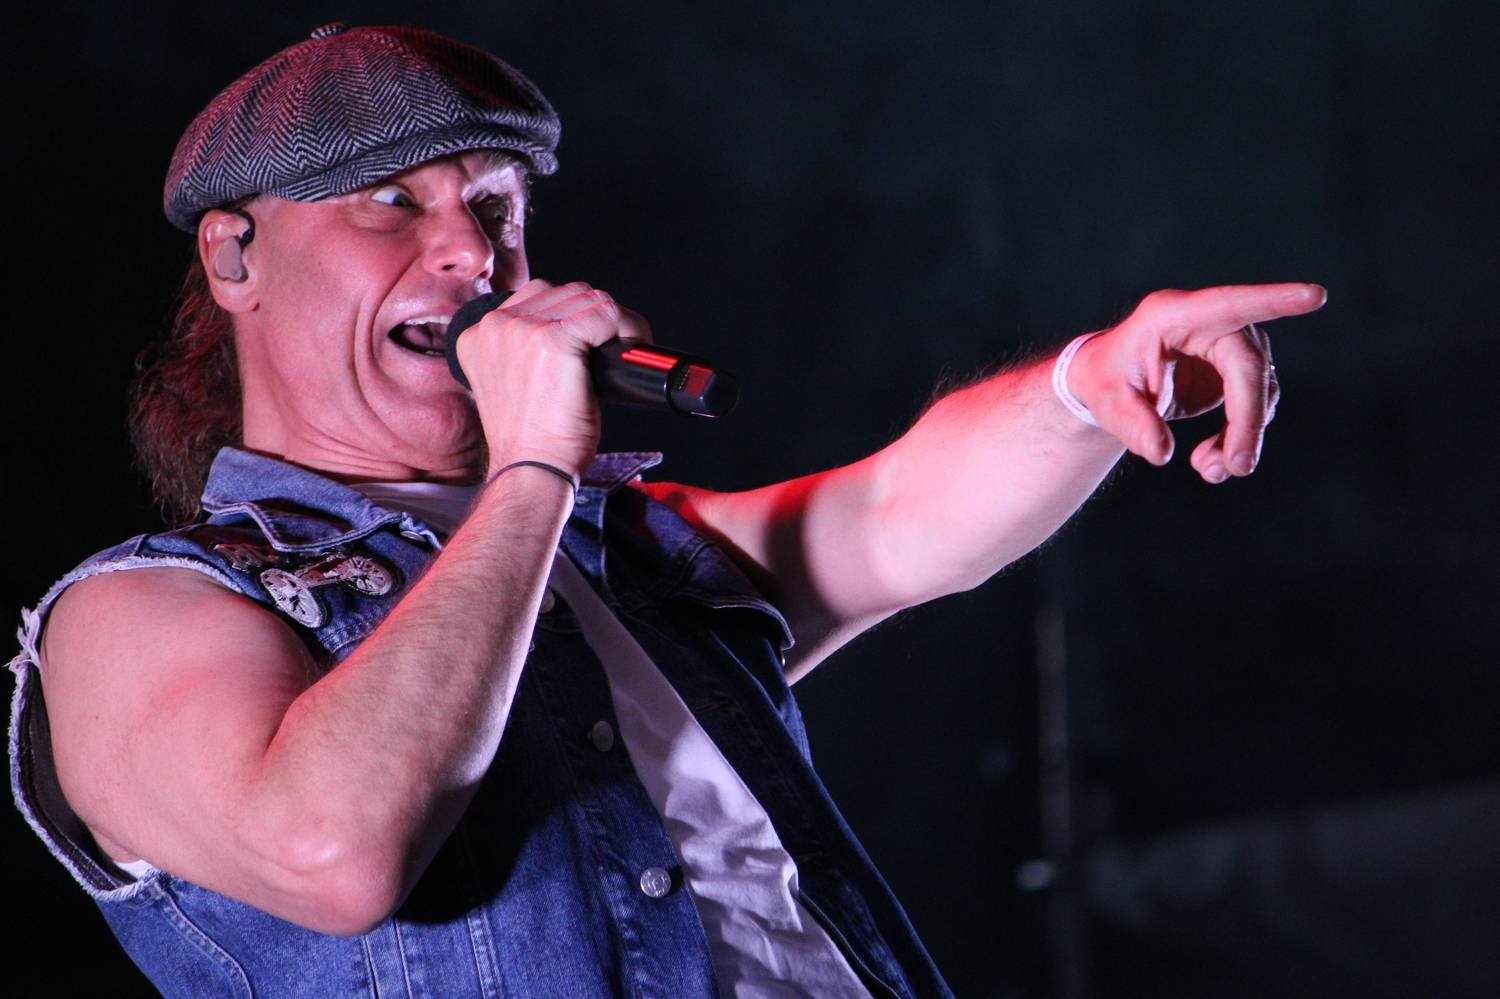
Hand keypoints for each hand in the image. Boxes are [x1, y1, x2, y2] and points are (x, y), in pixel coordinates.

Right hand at [454, 279, 650, 478]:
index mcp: (478, 335)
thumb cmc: (532, 439)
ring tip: (624, 346)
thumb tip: (573, 335)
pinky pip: (605, 312)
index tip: (590, 339)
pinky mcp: (552, 339)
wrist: (532, 469)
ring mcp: (522, 329)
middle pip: (564, 292)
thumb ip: (523, 353)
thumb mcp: (513, 385)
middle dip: (595, 316)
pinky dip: (627, 327)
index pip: (537, 297)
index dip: (572, 316)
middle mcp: (495, 325)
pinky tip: (629, 348)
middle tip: (615, 345)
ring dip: (614, 320)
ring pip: (587, 297)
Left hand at [1068, 283, 1325, 482]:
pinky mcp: (1234, 370)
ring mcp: (1226, 344)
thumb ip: (1131, 425)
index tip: (1314, 296)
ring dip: (1243, 435)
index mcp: (1172, 315)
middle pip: (1249, 367)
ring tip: (1210, 471)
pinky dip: (1239, 437)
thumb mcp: (1106, 403)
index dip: (1273, 301)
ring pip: (1259, 390)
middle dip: (1247, 420)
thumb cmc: (1104, 382)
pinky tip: (1211, 461)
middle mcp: (1207, 323)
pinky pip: (1253, 405)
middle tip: (1236, 467)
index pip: (1229, 305)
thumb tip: (1161, 453)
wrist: (1107, 383)